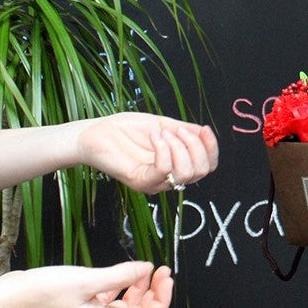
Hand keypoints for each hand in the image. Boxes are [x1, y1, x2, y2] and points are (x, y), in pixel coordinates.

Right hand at [4, 261, 173, 307]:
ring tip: (146, 268)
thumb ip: (120, 275)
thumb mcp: (87, 280)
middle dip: (154, 293)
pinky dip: (121, 287)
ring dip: (139, 289)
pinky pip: (109, 300)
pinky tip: (123, 272)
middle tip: (161, 269)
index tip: (165, 276)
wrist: (10, 299)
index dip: (161, 300)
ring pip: (125, 307)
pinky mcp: (81, 307)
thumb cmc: (44, 292)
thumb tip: (146, 269)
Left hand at [76, 113, 218, 194]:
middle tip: (177, 130)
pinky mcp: (140, 181)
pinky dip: (164, 149)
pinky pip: (164, 170)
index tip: (204, 129)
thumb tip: (205, 132)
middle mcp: (167, 177)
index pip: (207, 166)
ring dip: (180, 146)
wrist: (96, 133)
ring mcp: (154, 182)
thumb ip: (185, 131)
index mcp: (176, 164)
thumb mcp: (163, 125)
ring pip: (186, 173)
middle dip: (195, 145)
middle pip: (201, 171)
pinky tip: (155, 136)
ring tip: (163, 133)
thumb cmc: (125, 130)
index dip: (211, 148)